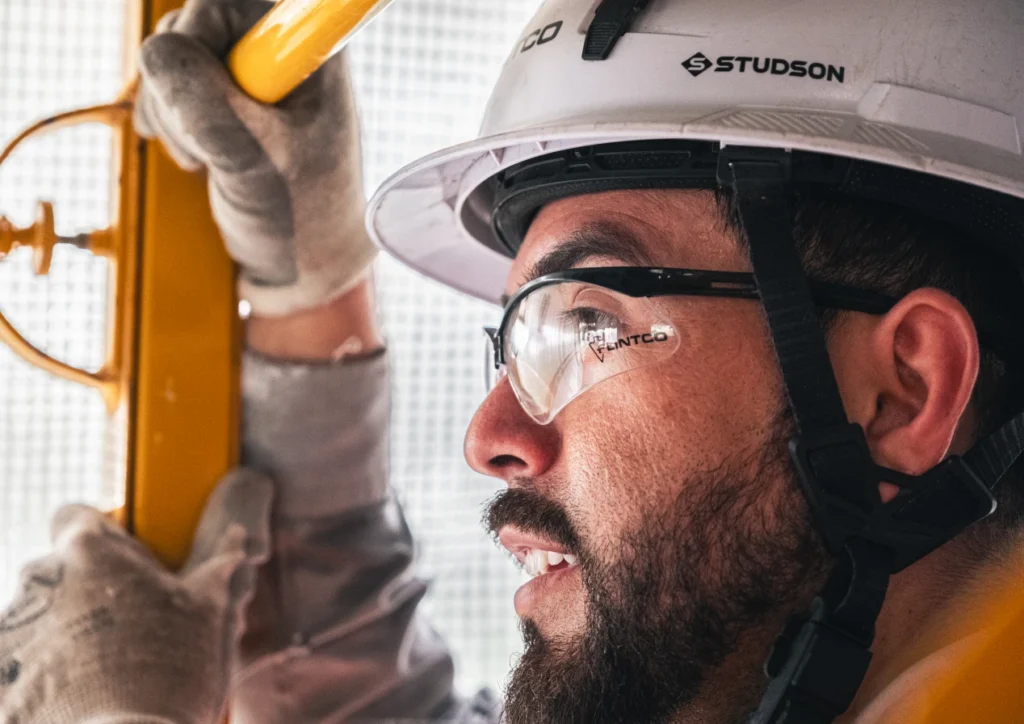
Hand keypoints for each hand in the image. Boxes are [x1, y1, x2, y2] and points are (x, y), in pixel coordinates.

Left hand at [0, 470, 272, 723]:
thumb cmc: (169, 670)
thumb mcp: (211, 608)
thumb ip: (219, 562)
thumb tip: (237, 538)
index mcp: (89, 552)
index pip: (77, 516)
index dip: (105, 536)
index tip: (129, 562)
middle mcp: (39, 584)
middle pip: (60, 572)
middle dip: (90, 591)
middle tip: (134, 622)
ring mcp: (13, 634)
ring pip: (41, 620)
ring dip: (66, 634)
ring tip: (112, 669)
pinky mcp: (1, 682)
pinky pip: (23, 667)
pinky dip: (45, 677)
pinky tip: (84, 695)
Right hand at [134, 0, 376, 317]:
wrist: (302, 264)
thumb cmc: (301, 219)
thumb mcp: (252, 162)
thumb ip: (205, 105)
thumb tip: (158, 54)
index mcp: (311, 49)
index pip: (225, 3)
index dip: (200, 39)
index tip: (215, 95)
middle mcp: (283, 46)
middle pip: (190, 24)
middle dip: (180, 90)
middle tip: (210, 147)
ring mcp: (251, 69)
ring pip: (171, 54)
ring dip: (172, 112)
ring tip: (211, 159)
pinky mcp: (223, 92)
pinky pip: (166, 81)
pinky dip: (166, 119)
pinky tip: (195, 154)